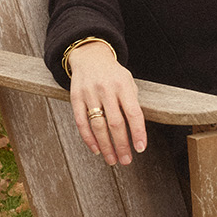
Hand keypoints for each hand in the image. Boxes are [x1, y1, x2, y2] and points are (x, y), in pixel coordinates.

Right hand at [66, 40, 146, 164]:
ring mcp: (89, 94)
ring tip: (112, 159)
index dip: (138, 132)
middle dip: (122, 145)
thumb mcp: (128, 82)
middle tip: (126, 160)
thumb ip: (132, 103)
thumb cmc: (114, 75)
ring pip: (97, 126)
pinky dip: (88, 139)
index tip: (141, 148)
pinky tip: (96, 149)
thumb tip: (137, 132)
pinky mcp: (75, 98)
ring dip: (106, 146)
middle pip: (115, 123)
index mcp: (123, 85)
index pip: (133, 113)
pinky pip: (81, 122)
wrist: (90, 56)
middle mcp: (106, 89)